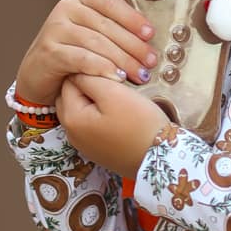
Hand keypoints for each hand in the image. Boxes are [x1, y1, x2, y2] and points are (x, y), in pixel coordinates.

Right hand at [16, 0, 159, 108]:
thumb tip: (148, 38)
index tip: (150, 33)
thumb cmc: (72, 56)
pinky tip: (117, 78)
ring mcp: (55, 29)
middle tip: (151, 62)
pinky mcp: (49, 51)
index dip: (132, 17)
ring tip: (140, 74)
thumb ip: (113, 30)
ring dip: (122, 60)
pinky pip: (81, 58)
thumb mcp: (92, 36)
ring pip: (96, 42)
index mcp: (80, 0)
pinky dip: (102, 68)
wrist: (38, 76)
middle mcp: (66, 9)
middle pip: (106, 26)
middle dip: (133, 46)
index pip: (109, 2)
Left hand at [56, 75, 174, 180]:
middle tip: (115, 86)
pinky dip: (100, 117)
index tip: (112, 76)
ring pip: (82, 111)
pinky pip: (92, 126)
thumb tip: (78, 71)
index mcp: (70, 117)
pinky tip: (118, 118)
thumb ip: (90, 77)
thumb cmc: (139, 124)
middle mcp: (71, 134)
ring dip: (95, 102)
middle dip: (88, 87)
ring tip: (118, 101)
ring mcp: (83, 145)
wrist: (160, 159)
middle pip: (72, 97)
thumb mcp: (113, 93)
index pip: (70, 81)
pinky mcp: (97, 151)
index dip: (91, 73)